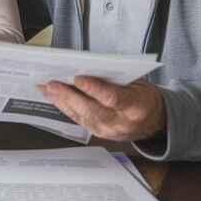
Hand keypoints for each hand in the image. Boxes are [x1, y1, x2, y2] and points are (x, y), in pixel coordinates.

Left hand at [38, 76, 166, 141]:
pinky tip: (53, 97)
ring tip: (46, 87)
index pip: (112, 98)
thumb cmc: (144, 97)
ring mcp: (108, 131)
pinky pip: (78, 119)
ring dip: (61, 101)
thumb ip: (115, 79)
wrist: (154, 122)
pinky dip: (64, 106)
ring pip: (81, 116)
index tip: (77, 78)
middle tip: (52, 83)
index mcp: (136, 107)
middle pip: (91, 110)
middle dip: (69, 96)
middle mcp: (121, 123)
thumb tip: (87, 67)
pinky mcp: (98, 134)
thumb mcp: (137, 84)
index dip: (93, 88)